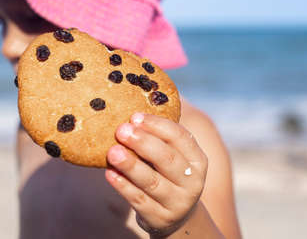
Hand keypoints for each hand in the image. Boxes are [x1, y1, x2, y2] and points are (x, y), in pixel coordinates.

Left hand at [105, 113, 207, 237]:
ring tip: (112, 152)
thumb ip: (162, 132)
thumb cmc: (167, 173)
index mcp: (197, 159)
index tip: (134, 116)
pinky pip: (139, 201)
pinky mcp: (160, 219)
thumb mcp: (174, 154)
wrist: (175, 215)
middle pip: (167, 159)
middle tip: (121, 130)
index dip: (157, 125)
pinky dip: (124, 186)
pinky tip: (109, 174)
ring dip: (131, 165)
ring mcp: (177, 202)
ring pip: (152, 181)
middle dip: (143, 143)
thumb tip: (148, 88)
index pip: (180, 137)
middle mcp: (192, 181)